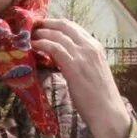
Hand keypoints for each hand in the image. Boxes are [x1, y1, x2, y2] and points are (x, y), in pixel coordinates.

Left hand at [32, 16, 132, 137]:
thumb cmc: (99, 98)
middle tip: (32, 28)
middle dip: (46, 24)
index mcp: (96, 46)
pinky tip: (33, 46)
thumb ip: (80, 61)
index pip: (73, 27)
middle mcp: (90, 46)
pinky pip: (54, 48)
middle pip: (64, 25)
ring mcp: (83, 55)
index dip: (55, 24)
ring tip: (28, 37)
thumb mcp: (92, 72)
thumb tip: (61, 58)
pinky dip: (41, 44)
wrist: (108, 113)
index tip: (43, 27)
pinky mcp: (74, 66)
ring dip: (40, 33)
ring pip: (57, 35)